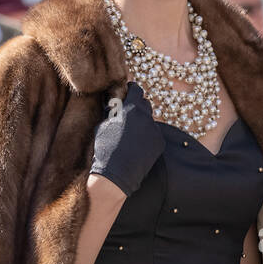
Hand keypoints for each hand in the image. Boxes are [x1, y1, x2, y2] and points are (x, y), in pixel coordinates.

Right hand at [90, 82, 165, 197]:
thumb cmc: (105, 147)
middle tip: (127, 116)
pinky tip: (137, 146)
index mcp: (132, 108)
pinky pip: (154, 134)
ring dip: (141, 123)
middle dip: (137, 107)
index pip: (137, 90)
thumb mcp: (103, 125)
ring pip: (149, 120)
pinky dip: (147, 137)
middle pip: (145, 104)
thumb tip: (114, 103)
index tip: (128, 94)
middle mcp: (146, 116)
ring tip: (130, 135)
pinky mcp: (159, 142)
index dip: (132, 91)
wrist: (116, 174)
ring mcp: (154, 129)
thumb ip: (112, 111)